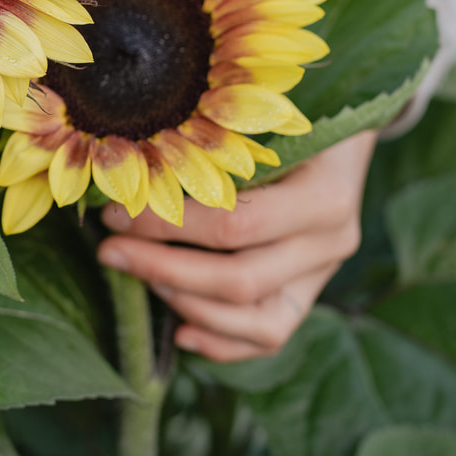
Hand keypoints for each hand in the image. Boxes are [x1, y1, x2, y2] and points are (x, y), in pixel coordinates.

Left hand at [96, 130, 375, 362]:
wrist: (346, 137)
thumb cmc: (297, 113)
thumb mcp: (269, 116)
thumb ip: (219, 140)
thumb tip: (134, 155)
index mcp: (325, 195)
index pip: (235, 225)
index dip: (168, 226)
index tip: (114, 214)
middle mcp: (331, 242)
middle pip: (239, 281)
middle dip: (163, 269)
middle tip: (109, 252)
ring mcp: (324, 274)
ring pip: (255, 320)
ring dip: (185, 303)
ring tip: (139, 276)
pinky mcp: (310, 294)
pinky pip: (269, 335)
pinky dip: (221, 341)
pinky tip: (179, 331)